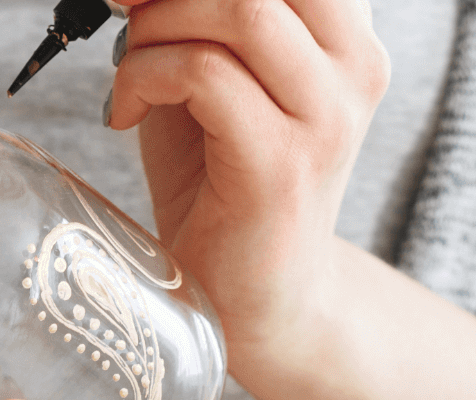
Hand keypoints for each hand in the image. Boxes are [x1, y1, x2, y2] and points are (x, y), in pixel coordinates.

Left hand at [107, 0, 390, 352]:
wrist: (251, 294)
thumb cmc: (221, 181)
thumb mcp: (206, 79)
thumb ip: (188, 22)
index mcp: (345, 37)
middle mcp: (355, 67)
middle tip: (120, 6)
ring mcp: (326, 115)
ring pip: (238, 11)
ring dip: (156, 29)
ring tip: (130, 74)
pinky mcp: (282, 162)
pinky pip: (204, 74)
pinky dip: (143, 78)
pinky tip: (125, 114)